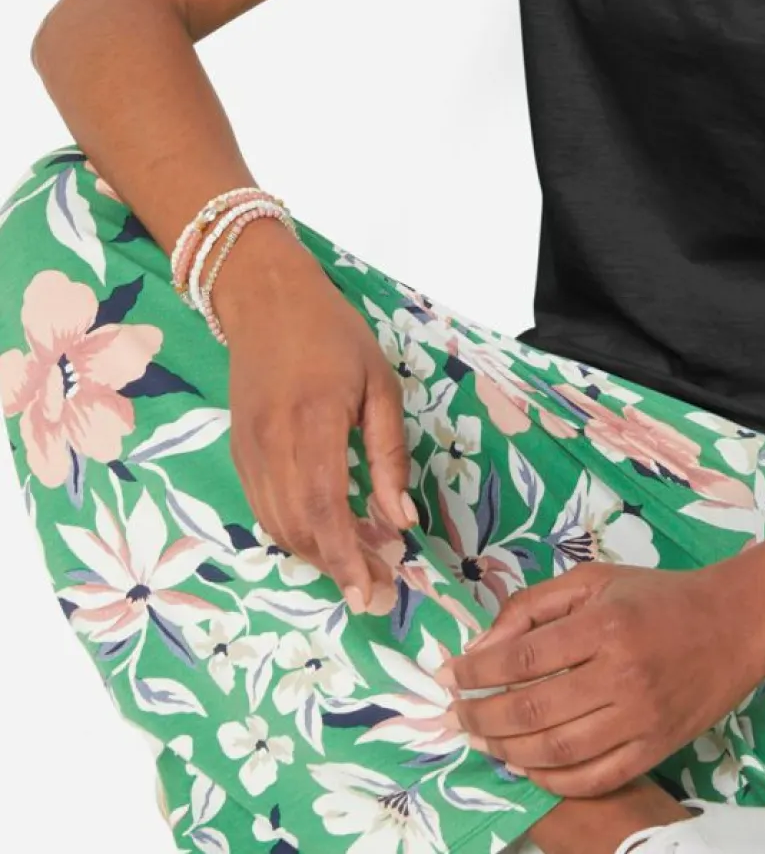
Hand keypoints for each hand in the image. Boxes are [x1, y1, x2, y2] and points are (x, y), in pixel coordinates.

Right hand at [217, 217, 418, 613]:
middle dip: (339, 567)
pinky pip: (263, 509)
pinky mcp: (238, 452)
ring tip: (360, 564)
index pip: (324, 510)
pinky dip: (294, 532)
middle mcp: (271, 445)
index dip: (347, 558)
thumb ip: (389, 453)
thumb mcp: (379, 383)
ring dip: (317, 555)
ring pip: (278, 526)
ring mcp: (248, 451)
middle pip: (299, 529)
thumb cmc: (333, 332)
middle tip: (379, 588)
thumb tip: (401, 519)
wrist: (265, 298)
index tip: (373, 591)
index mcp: (312, 423)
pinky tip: (326, 534)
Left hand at [431, 562, 764, 797]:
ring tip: (486, 741)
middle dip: (482, 717)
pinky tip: (528, 766)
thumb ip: (535, 606)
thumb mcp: (596, 580)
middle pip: (532, 709)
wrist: (734, 624)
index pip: (522, 657)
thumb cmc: (658, 596)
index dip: (477, 672)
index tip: (453, 675)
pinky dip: (551, 780)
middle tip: (459, 716)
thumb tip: (483, 647)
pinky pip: (592, 778)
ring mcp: (640, 718)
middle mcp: (621, 673)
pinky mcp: (655, 749)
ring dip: (508, 750)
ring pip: (556, 751)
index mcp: (604, 624)